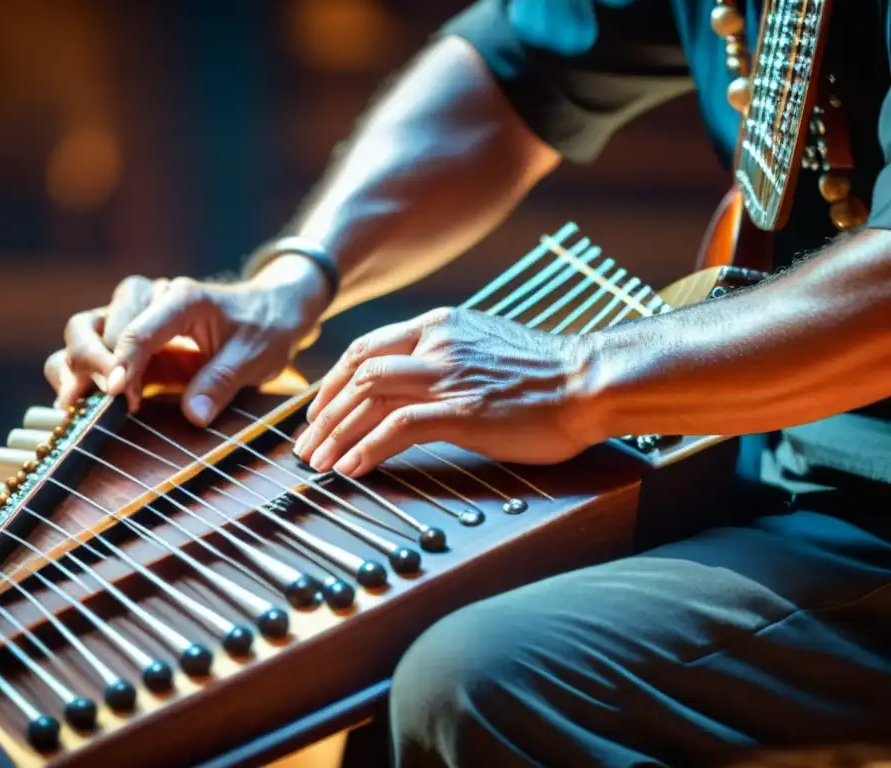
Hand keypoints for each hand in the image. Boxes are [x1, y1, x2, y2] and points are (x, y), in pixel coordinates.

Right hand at [44, 255, 329, 425]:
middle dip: (90, 361)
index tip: (118, 392)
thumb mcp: (256, 356)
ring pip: (82, 332)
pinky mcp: (131, 341)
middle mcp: (149, 300)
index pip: (138, 327)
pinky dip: (78, 375)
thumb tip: (193, 416)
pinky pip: (91, 353)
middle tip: (104, 399)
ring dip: (75, 367)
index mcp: (182, 298)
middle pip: (93, 322)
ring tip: (78, 404)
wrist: (273, 312)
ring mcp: (135, 319)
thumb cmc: (266, 328)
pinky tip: (80, 405)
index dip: (123, 360)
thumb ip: (222, 382)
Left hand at [293, 307, 598, 477]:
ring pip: (368, 397)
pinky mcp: (463, 411)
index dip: (331, 382)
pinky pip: (397, 427)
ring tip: (318, 462)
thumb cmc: (543, 372)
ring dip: (336, 432)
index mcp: (439, 324)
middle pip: (356, 372)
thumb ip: (445, 354)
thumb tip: (411, 378)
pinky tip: (352, 469)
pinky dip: (367, 448)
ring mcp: (449, 376)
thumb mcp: (483, 345)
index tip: (317, 411)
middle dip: (323, 412)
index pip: (365, 349)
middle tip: (306, 445)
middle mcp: (436, 343)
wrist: (589, 381)